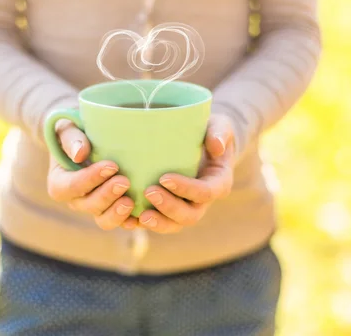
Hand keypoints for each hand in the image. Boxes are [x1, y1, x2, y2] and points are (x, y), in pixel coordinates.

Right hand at [47, 119, 138, 230]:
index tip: (111, 166)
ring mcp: (95, 208)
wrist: (88, 143)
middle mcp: (76, 200)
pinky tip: (141, 217)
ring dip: (117, 214)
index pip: (72, 187)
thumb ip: (70, 138)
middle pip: (89, 206)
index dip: (90, 179)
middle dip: (107, 195)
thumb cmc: (74, 133)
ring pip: (103, 219)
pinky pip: (120, 222)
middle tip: (125, 181)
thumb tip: (80, 154)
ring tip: (131, 202)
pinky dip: (130, 222)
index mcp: (60, 183)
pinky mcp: (111, 210)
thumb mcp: (67, 129)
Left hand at [139, 114, 234, 232]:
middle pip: (190, 215)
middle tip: (148, 191)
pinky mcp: (171, 209)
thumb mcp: (219, 126)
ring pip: (175, 224)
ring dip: (158, 222)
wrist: (200, 142)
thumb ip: (219, 132)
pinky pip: (160, 222)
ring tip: (140, 215)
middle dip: (169, 208)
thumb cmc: (209, 131)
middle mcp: (203, 200)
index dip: (186, 189)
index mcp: (218, 182)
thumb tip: (216, 146)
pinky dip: (146, 224)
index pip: (205, 192)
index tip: (164, 177)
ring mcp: (187, 207)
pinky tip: (131, 220)